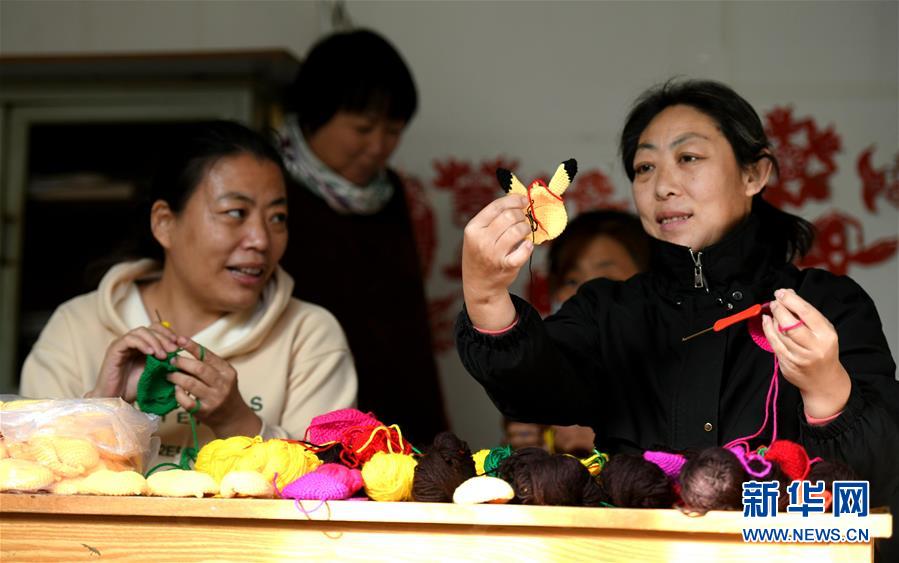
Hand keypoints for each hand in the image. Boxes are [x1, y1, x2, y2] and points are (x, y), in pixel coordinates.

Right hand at [90, 322, 179, 401]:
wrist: (117, 400)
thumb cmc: (135, 388)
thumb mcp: (157, 373)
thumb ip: (167, 363)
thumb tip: (184, 357)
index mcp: (144, 345)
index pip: (158, 329)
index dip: (170, 334)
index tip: (180, 344)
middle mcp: (133, 342)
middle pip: (151, 328)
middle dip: (165, 337)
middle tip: (174, 349)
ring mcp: (123, 344)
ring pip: (141, 331)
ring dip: (155, 341)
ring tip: (163, 355)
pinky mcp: (115, 349)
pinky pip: (130, 339)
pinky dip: (143, 344)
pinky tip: (151, 353)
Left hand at [166, 337, 260, 437]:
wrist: (233, 417)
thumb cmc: (223, 392)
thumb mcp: (222, 376)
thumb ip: (207, 366)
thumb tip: (182, 352)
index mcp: (227, 371)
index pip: (207, 355)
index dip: (192, 346)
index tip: (179, 339)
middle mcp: (223, 384)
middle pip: (198, 368)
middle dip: (181, 362)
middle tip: (170, 360)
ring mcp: (214, 398)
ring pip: (190, 383)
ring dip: (176, 377)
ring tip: (169, 374)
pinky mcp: (205, 411)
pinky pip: (187, 401)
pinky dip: (178, 394)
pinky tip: (175, 390)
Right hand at [461, 194, 532, 328]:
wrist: (479, 283)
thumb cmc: (481, 254)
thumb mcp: (478, 234)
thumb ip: (492, 218)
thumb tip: (517, 199)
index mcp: (473, 228)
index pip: (496, 206)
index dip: (513, 200)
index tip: (524, 200)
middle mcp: (481, 240)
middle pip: (509, 216)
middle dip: (521, 215)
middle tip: (523, 219)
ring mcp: (493, 254)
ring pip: (518, 230)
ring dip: (526, 228)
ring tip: (524, 232)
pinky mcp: (506, 266)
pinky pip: (524, 250)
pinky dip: (528, 246)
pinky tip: (526, 245)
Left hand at [761, 288, 851, 417]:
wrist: (823, 380)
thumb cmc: (822, 350)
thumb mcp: (823, 330)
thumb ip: (807, 314)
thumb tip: (788, 294)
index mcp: (826, 335)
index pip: (806, 313)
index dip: (791, 300)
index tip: (782, 292)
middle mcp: (813, 347)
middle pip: (790, 324)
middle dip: (779, 309)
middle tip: (775, 301)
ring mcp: (799, 357)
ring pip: (780, 333)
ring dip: (773, 318)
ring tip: (774, 310)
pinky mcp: (787, 364)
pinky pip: (773, 343)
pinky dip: (768, 329)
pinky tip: (767, 321)